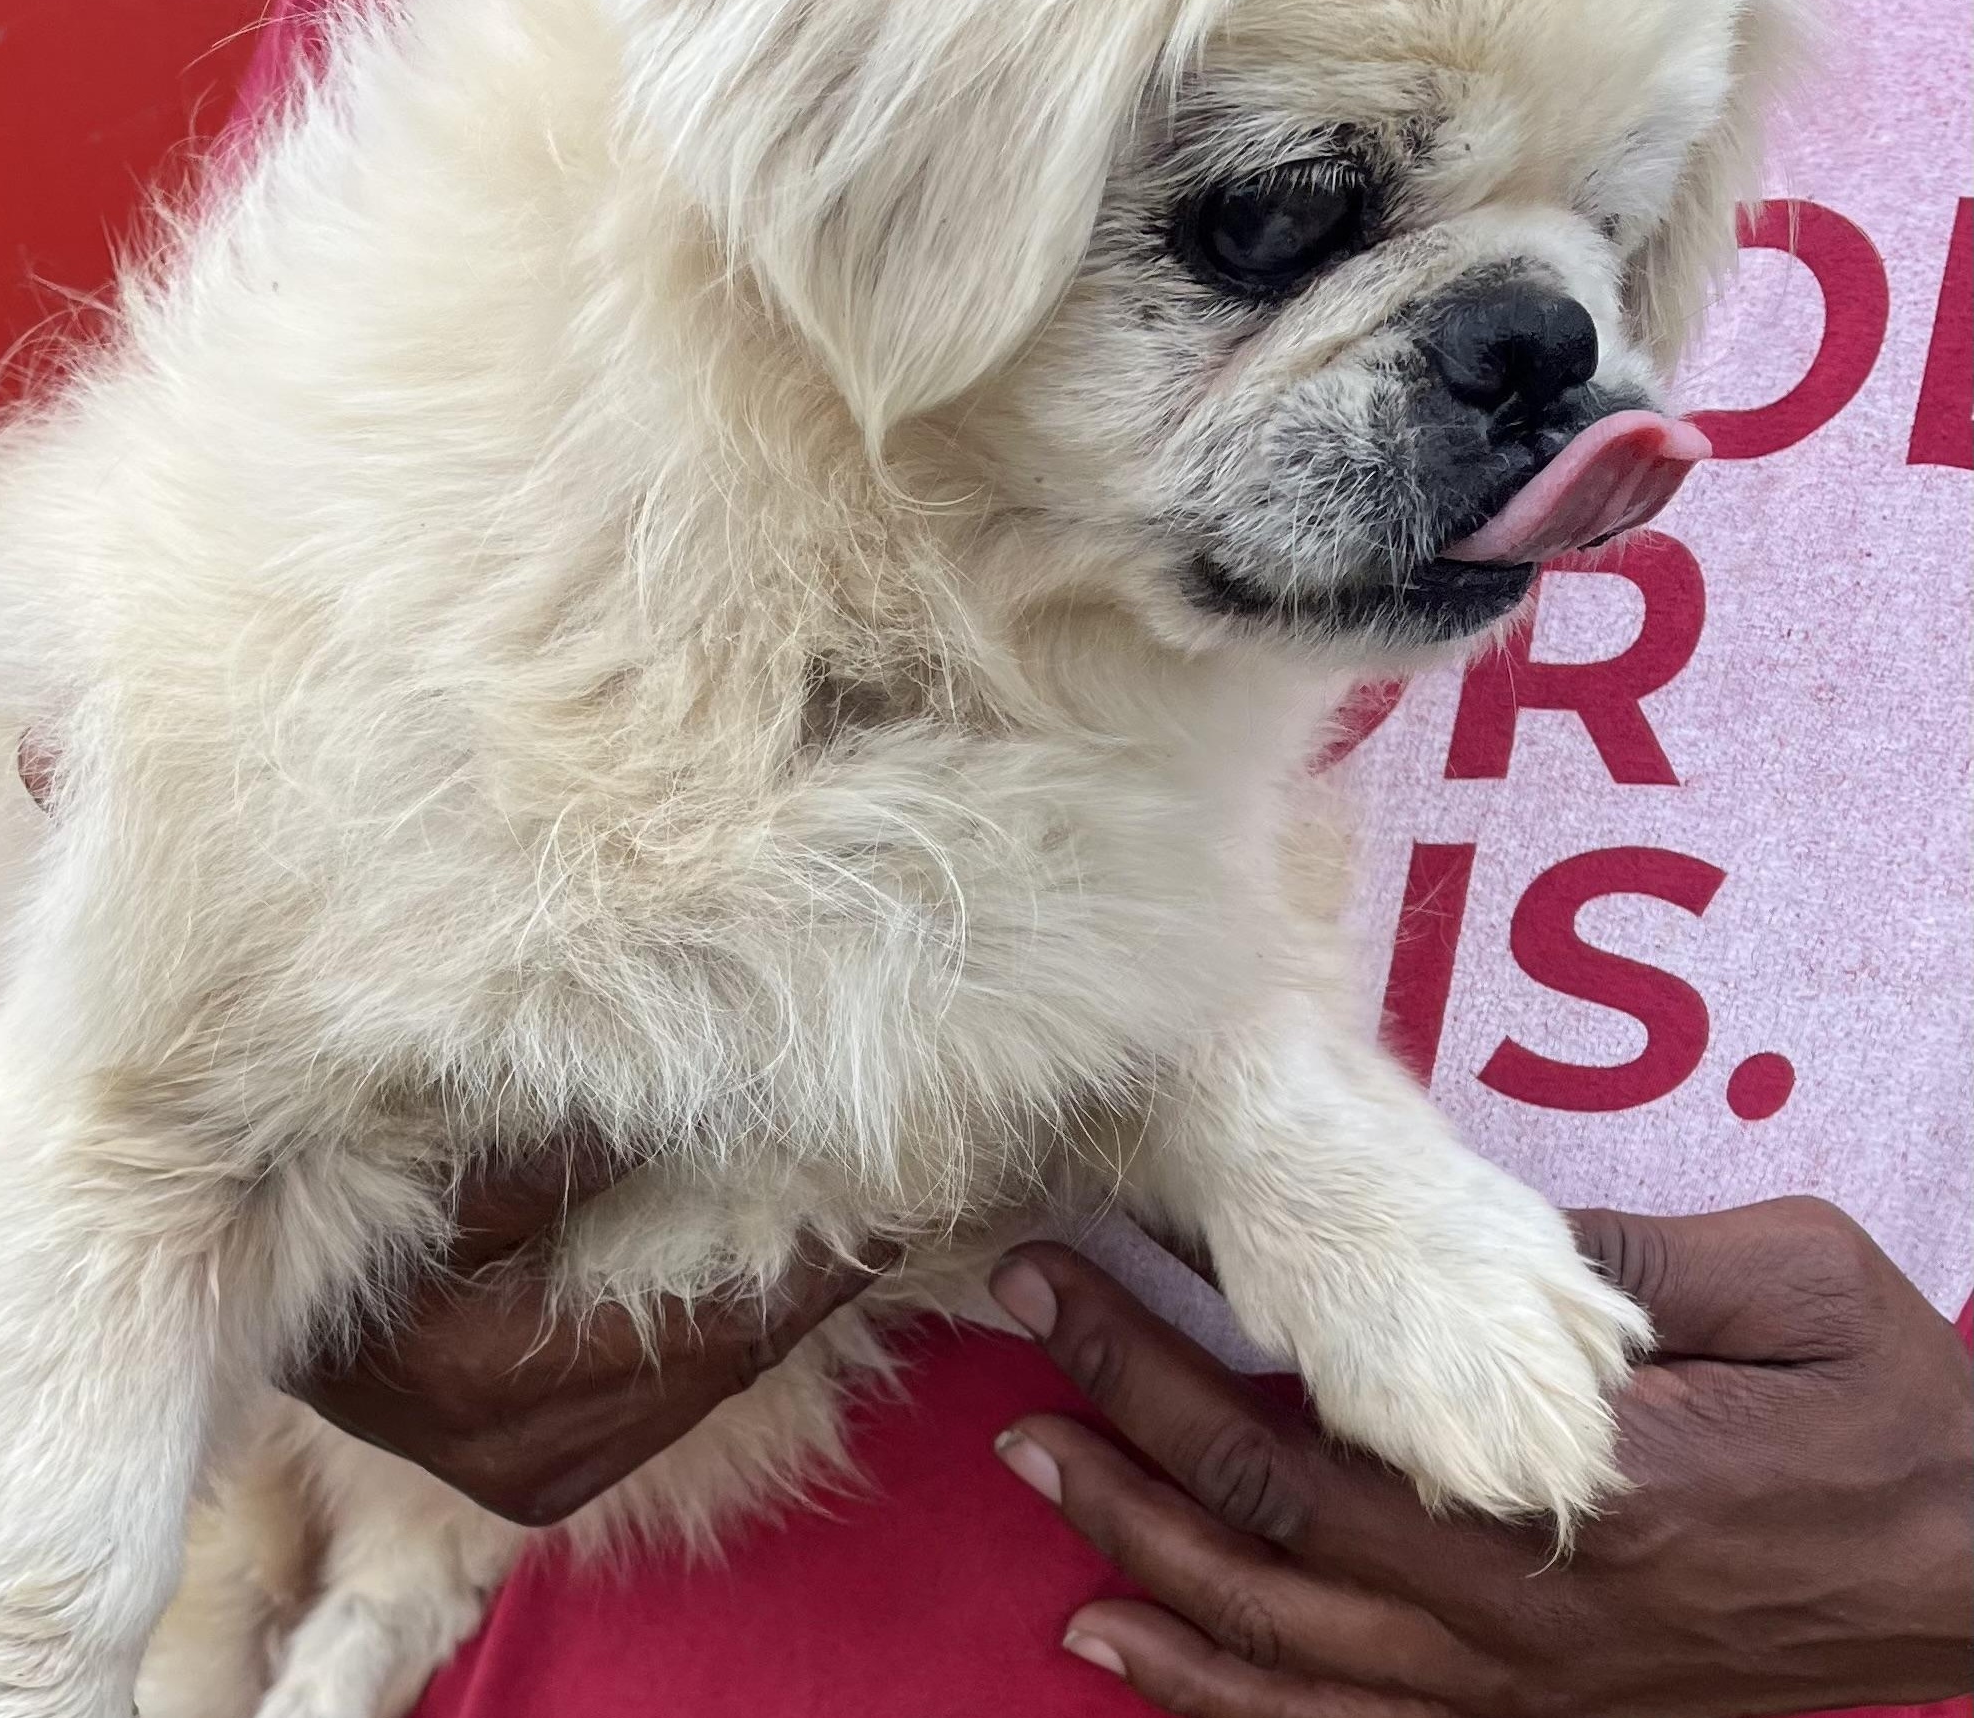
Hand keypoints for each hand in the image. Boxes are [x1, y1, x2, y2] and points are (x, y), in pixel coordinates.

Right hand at [291, 1141, 889, 1527]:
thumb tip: (674, 1107)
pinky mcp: (535, 1483)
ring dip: (773, 1321)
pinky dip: (720, 1345)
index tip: (882, 1205)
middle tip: (890, 1214)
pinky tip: (761, 1285)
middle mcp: (521, 1457)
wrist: (261, 1311)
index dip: (800, 1270)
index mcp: (491, 1380)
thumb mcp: (430, 1180)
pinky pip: (664, 1410)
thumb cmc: (344, 1229)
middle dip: (807, 1294)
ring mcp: (531, 1482)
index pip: (699, 1327)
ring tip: (842, 1240)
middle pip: (716, 1372)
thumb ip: (542, 1160)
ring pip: (700, 1399)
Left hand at [988, 1198, 1972, 1716]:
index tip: (1065, 1267)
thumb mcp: (1779, 1280)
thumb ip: (1602, 1259)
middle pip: (1260, 1536)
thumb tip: (1441, 1228)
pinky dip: (1224, 1702)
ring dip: (1138, 1568)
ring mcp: (1524, 1690)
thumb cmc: (1891, 1406)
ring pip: (1279, 1656)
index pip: (1301, 1436)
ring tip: (1034, 1477)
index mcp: (1562, 1493)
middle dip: (1116, 1428)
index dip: (1161, 1352)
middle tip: (1013, 1334)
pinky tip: (1130, 1659)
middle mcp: (1518, 1617)